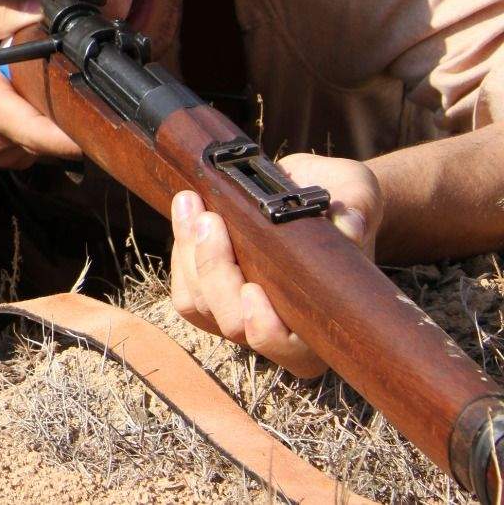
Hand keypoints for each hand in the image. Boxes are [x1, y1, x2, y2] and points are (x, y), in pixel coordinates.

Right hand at [0, 0, 80, 167]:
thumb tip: (42, 7)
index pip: (37, 131)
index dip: (74, 131)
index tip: (101, 114)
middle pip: (54, 127)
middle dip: (69, 102)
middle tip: (72, 75)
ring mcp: (2, 155)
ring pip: (47, 134)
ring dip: (51, 110)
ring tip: (34, 85)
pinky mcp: (5, 161)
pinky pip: (36, 142)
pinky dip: (37, 121)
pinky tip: (20, 102)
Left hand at [169, 153, 382, 376]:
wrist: (318, 189)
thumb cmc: (345, 199)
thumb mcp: (357, 195)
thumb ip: (356, 209)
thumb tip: (350, 227)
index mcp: (325, 317)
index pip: (294, 350)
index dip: (266, 329)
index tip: (252, 289)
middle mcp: (282, 326)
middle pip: (233, 325)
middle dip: (214, 272)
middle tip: (210, 219)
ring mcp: (242, 313)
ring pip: (201, 307)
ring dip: (190, 256)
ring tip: (193, 203)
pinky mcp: (213, 295)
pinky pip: (186, 291)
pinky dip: (180, 254)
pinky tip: (187, 214)